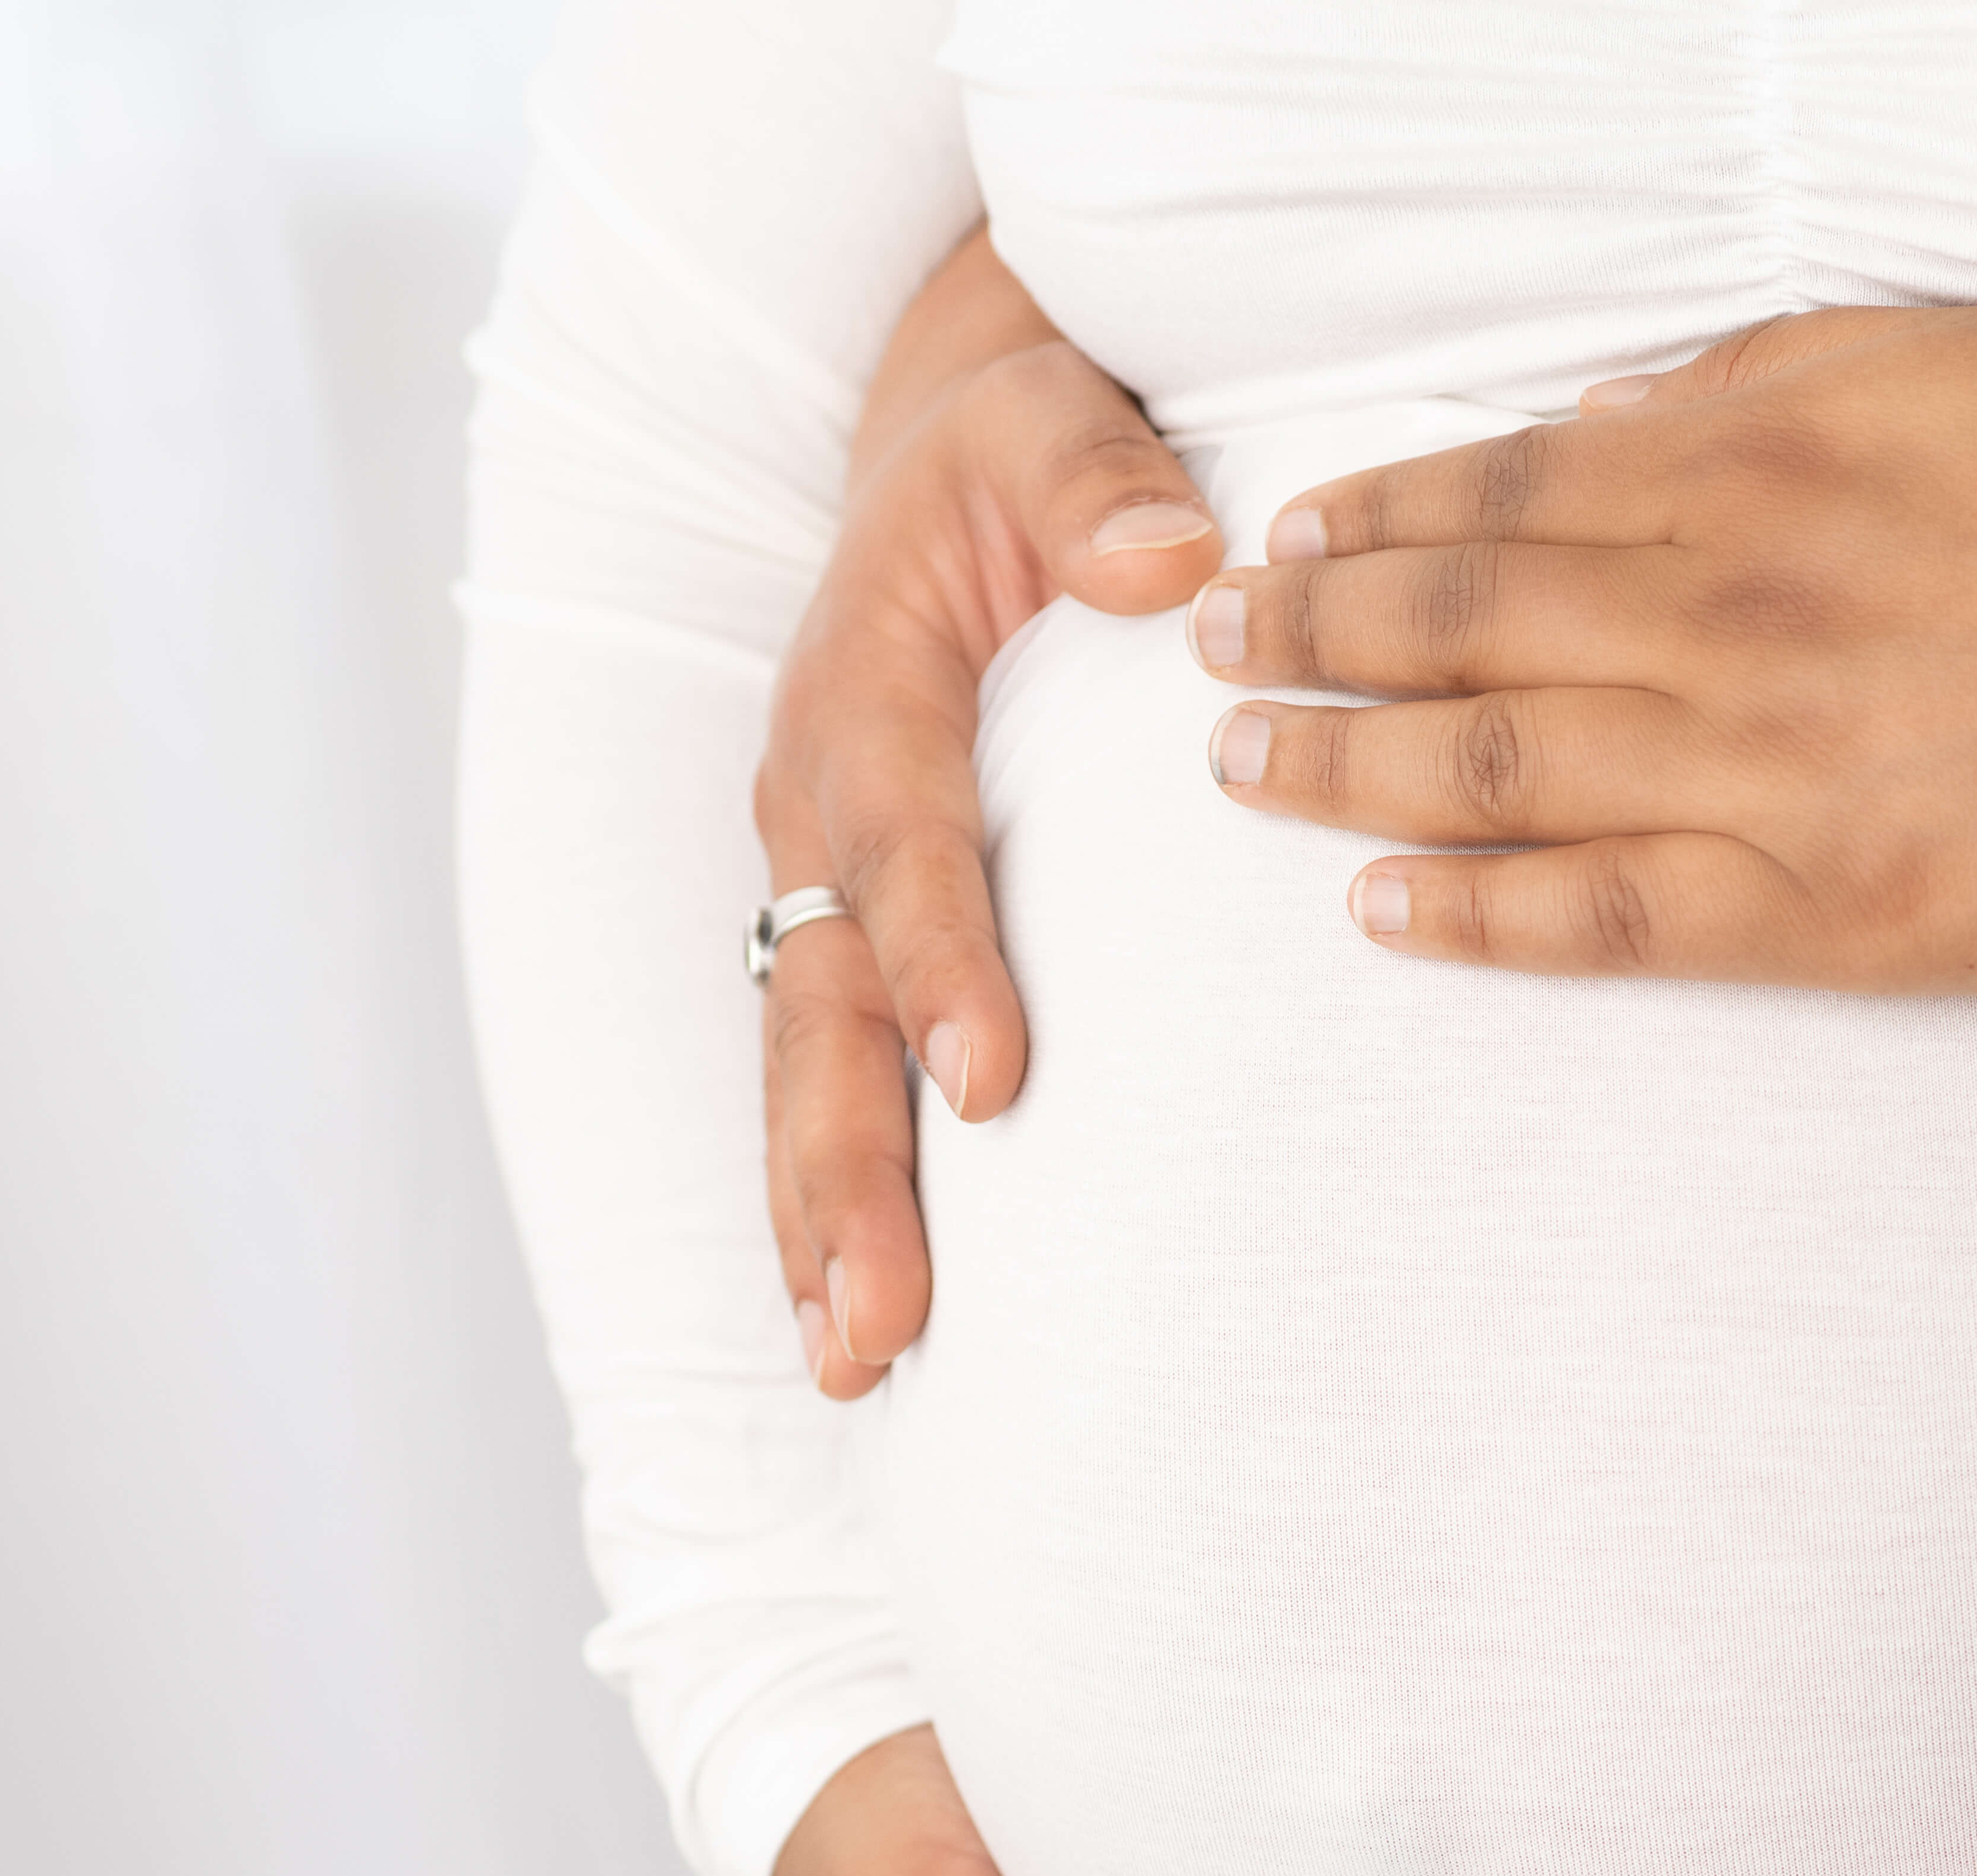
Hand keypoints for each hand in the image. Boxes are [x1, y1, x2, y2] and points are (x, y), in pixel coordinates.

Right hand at [756, 268, 1206, 1402]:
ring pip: (804, 1072)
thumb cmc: (1020, 451)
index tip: (989, 1082)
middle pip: (822, 1007)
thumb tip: (1172, 561)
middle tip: (878, 1313)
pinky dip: (825, 1202)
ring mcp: (817, 884)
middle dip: (842, 1168)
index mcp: (864, 692)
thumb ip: (1095, 482)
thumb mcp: (1050, 416)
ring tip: (850, 1358)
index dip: (940, 961)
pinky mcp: (844, 934)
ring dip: (818, 1221)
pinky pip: (826, 1080)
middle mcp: (815, 807)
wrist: (947, 462)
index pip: (904, 843)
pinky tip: (853, 1326)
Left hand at [1209, 304, 1976, 985]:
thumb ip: (1747, 390)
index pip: (1498, 496)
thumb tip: (1596, 425)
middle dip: (1309, 637)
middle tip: (1207, 651)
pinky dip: (1477, 918)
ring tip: (1238, 770)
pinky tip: (1375, 914)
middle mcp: (1729, 617)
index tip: (1281, 538)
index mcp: (1753, 472)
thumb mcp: (1934, 361)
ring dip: (1343, 770)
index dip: (1367, 520)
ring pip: (1496, 770)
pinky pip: (1610, 918)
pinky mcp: (1827, 909)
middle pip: (1459, 627)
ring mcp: (1769, 774)